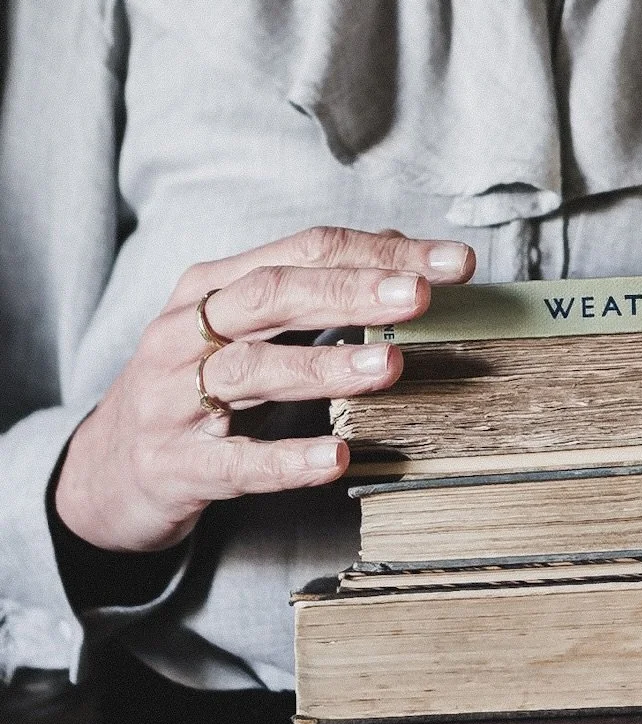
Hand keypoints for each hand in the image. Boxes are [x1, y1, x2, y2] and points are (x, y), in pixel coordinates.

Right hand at [54, 226, 474, 551]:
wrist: (106, 471)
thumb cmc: (191, 389)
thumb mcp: (240, 329)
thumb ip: (310, 293)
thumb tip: (402, 257)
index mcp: (211, 288)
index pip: (303, 252)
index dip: (379, 252)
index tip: (452, 263)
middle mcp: (186, 333)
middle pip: (273, 296)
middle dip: (352, 291)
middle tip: (420, 295)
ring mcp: (175, 399)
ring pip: (253, 371)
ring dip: (325, 367)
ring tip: (389, 368)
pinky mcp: (176, 465)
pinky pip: (237, 462)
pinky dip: (287, 459)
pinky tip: (336, 458)